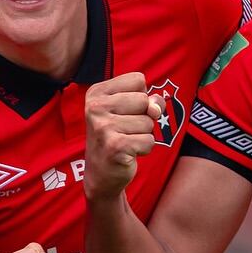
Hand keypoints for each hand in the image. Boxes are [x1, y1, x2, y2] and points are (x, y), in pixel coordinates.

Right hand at [84, 72, 157, 199]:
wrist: (101, 173)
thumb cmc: (118, 136)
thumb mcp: (130, 111)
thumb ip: (149, 101)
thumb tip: (155, 108)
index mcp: (96, 92)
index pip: (138, 79)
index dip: (140, 96)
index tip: (124, 111)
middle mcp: (95, 107)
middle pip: (144, 100)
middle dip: (143, 117)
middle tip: (125, 129)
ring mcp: (103, 127)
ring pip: (148, 122)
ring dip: (143, 134)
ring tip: (126, 141)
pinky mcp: (115, 146)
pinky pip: (149, 141)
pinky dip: (144, 149)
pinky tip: (128, 152)